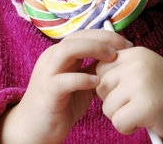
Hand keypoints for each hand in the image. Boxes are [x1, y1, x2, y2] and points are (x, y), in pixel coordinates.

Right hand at [0, 30, 132, 143]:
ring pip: (67, 50)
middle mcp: (52, 57)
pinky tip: (96, 83)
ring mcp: (47, 73)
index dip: (107, 36)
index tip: (127, 45)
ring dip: (92, 49)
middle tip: (125, 48)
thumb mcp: (81, 82)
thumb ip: (94, 68)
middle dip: (104, 39)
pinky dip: (82, 78)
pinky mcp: (48, 92)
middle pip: (78, 36)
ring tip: (111, 58)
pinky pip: (63, 80)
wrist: (35, 128)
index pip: (84, 34)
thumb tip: (118, 58)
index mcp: (60, 53)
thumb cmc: (61, 104)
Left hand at [95, 47, 162, 142]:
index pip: (100, 68)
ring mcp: (142, 84)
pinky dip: (129, 128)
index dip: (111, 86)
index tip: (130, 91)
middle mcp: (138, 64)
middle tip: (139, 102)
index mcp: (136, 53)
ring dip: (122, 116)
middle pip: (100, 88)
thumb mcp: (145, 71)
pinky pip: (118, 122)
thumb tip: (87, 74)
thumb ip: (122, 69)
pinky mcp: (146, 106)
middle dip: (114, 101)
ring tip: (145, 111)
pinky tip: (146, 121)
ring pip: (107, 107)